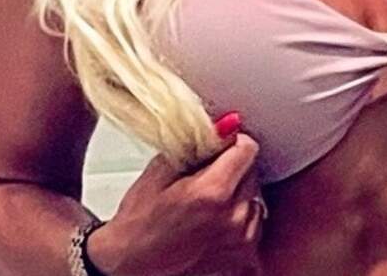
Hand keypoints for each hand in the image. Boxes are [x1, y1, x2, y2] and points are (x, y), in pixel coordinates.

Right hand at [87, 117, 265, 275]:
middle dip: (234, 170)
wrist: (130, 268)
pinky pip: (254, 226)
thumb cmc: (139, 224)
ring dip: (239, 197)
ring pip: (255, 200)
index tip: (222, 146)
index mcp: (213, 192)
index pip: (247, 148)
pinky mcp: (243, 260)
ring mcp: (241, 243)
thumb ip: (196, 145)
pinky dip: (239, 221)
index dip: (232, 143)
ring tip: (208, 206)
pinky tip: (214, 224)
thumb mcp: (160, 172)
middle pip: (252, 173)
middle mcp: (233, 219)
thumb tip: (225, 125)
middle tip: (206, 178)